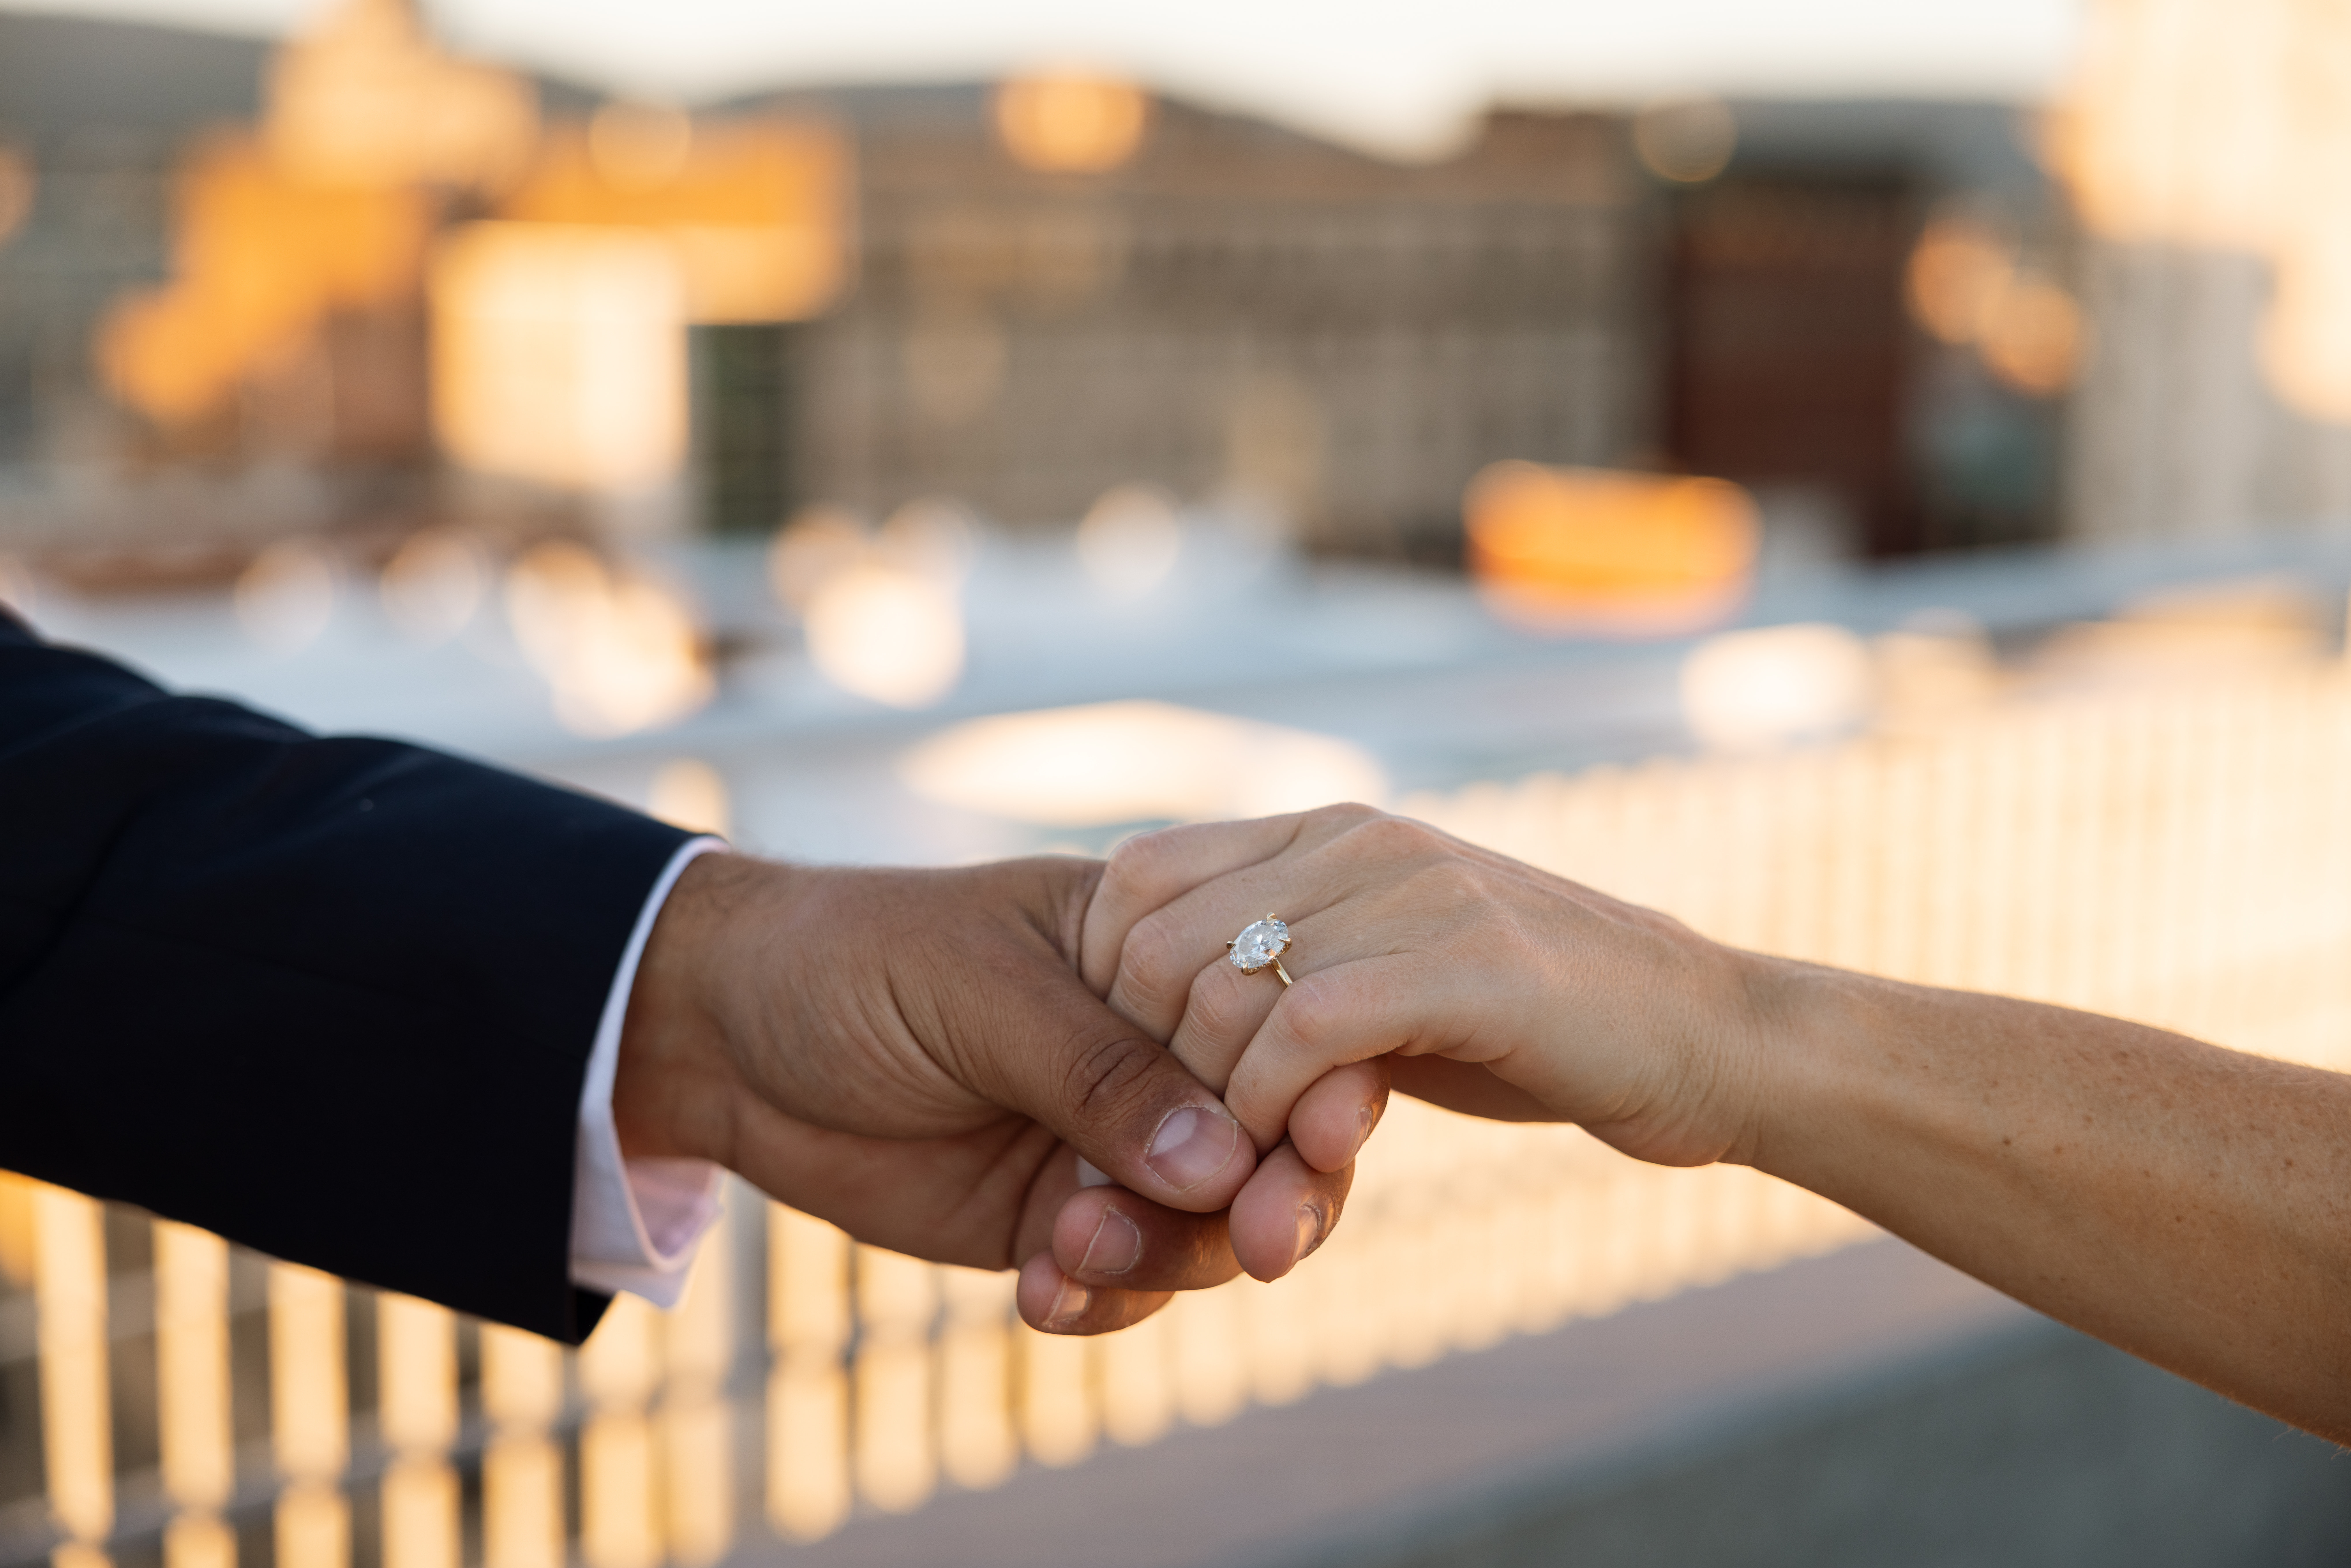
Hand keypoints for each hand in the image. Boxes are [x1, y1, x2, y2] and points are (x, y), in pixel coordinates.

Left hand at [612, 853, 1357, 1330]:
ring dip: (1162, 1257)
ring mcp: (1109, 1142)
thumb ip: (1101, 1074)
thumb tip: (1225, 1162)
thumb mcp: (979, 994)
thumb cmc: (852, 963)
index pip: (1277, 1022)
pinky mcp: (1057, 1216)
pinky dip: (1101, 1299)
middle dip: (1264, 1202)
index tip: (1308, 1153)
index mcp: (1158, 954)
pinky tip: (1041, 1297)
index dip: (1312, 1090)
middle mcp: (1153, 1053)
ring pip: (1204, 1225)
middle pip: (1265, 1141)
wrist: (724, 1036)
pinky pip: (1124, 1279)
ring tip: (1072, 1255)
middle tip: (1244, 1249)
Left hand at [1081, 805, 1769, 1172]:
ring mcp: (1411, 896)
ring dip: (1204, 1101)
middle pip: (1152, 940)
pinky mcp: (1462, 965)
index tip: (1135, 1079)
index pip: (1137, 879)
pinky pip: (1304, 1031)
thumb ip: (1294, 970)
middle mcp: (1355, 842)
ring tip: (1231, 1164)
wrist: (1698, 1036)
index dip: (1107, 986)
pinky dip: (1271, 1106)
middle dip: (1140, 1058)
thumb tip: (1167, 1010)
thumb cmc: (1531, 1024)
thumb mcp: (1389, 973)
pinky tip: (1291, 1151)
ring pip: (1217, 989)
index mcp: (1326, 831)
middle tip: (1173, 1140)